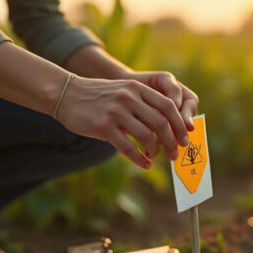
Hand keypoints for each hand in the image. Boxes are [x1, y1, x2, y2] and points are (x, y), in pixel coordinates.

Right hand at [56, 76, 189, 168]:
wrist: (67, 94)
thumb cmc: (99, 97)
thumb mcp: (123, 92)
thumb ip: (143, 104)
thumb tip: (166, 127)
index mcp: (137, 88)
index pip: (168, 106)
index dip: (180, 124)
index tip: (185, 139)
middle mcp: (128, 98)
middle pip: (161, 122)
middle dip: (172, 141)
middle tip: (175, 153)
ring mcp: (115, 112)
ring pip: (146, 136)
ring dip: (156, 151)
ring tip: (156, 157)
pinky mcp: (103, 127)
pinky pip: (128, 147)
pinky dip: (139, 158)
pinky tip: (144, 163)